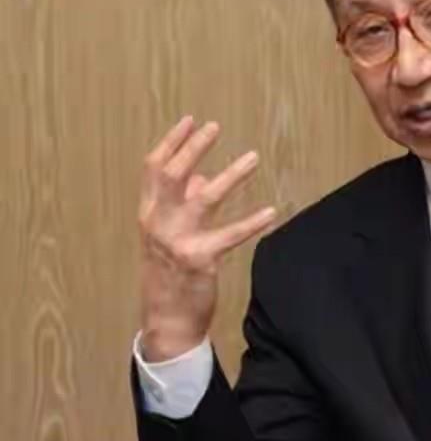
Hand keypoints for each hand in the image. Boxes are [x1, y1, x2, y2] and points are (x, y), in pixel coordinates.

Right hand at [137, 116, 275, 361]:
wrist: (167, 320)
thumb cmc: (169, 273)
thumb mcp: (167, 234)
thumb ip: (182, 202)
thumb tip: (202, 176)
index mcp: (149, 213)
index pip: (154, 168)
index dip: (172, 142)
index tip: (190, 120)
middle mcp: (158, 222)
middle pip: (172, 175)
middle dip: (193, 147)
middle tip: (215, 127)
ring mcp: (177, 240)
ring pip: (204, 198)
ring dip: (230, 175)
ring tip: (253, 157)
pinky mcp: (199, 258)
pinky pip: (230, 235)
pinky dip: (252, 222)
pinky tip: (271, 211)